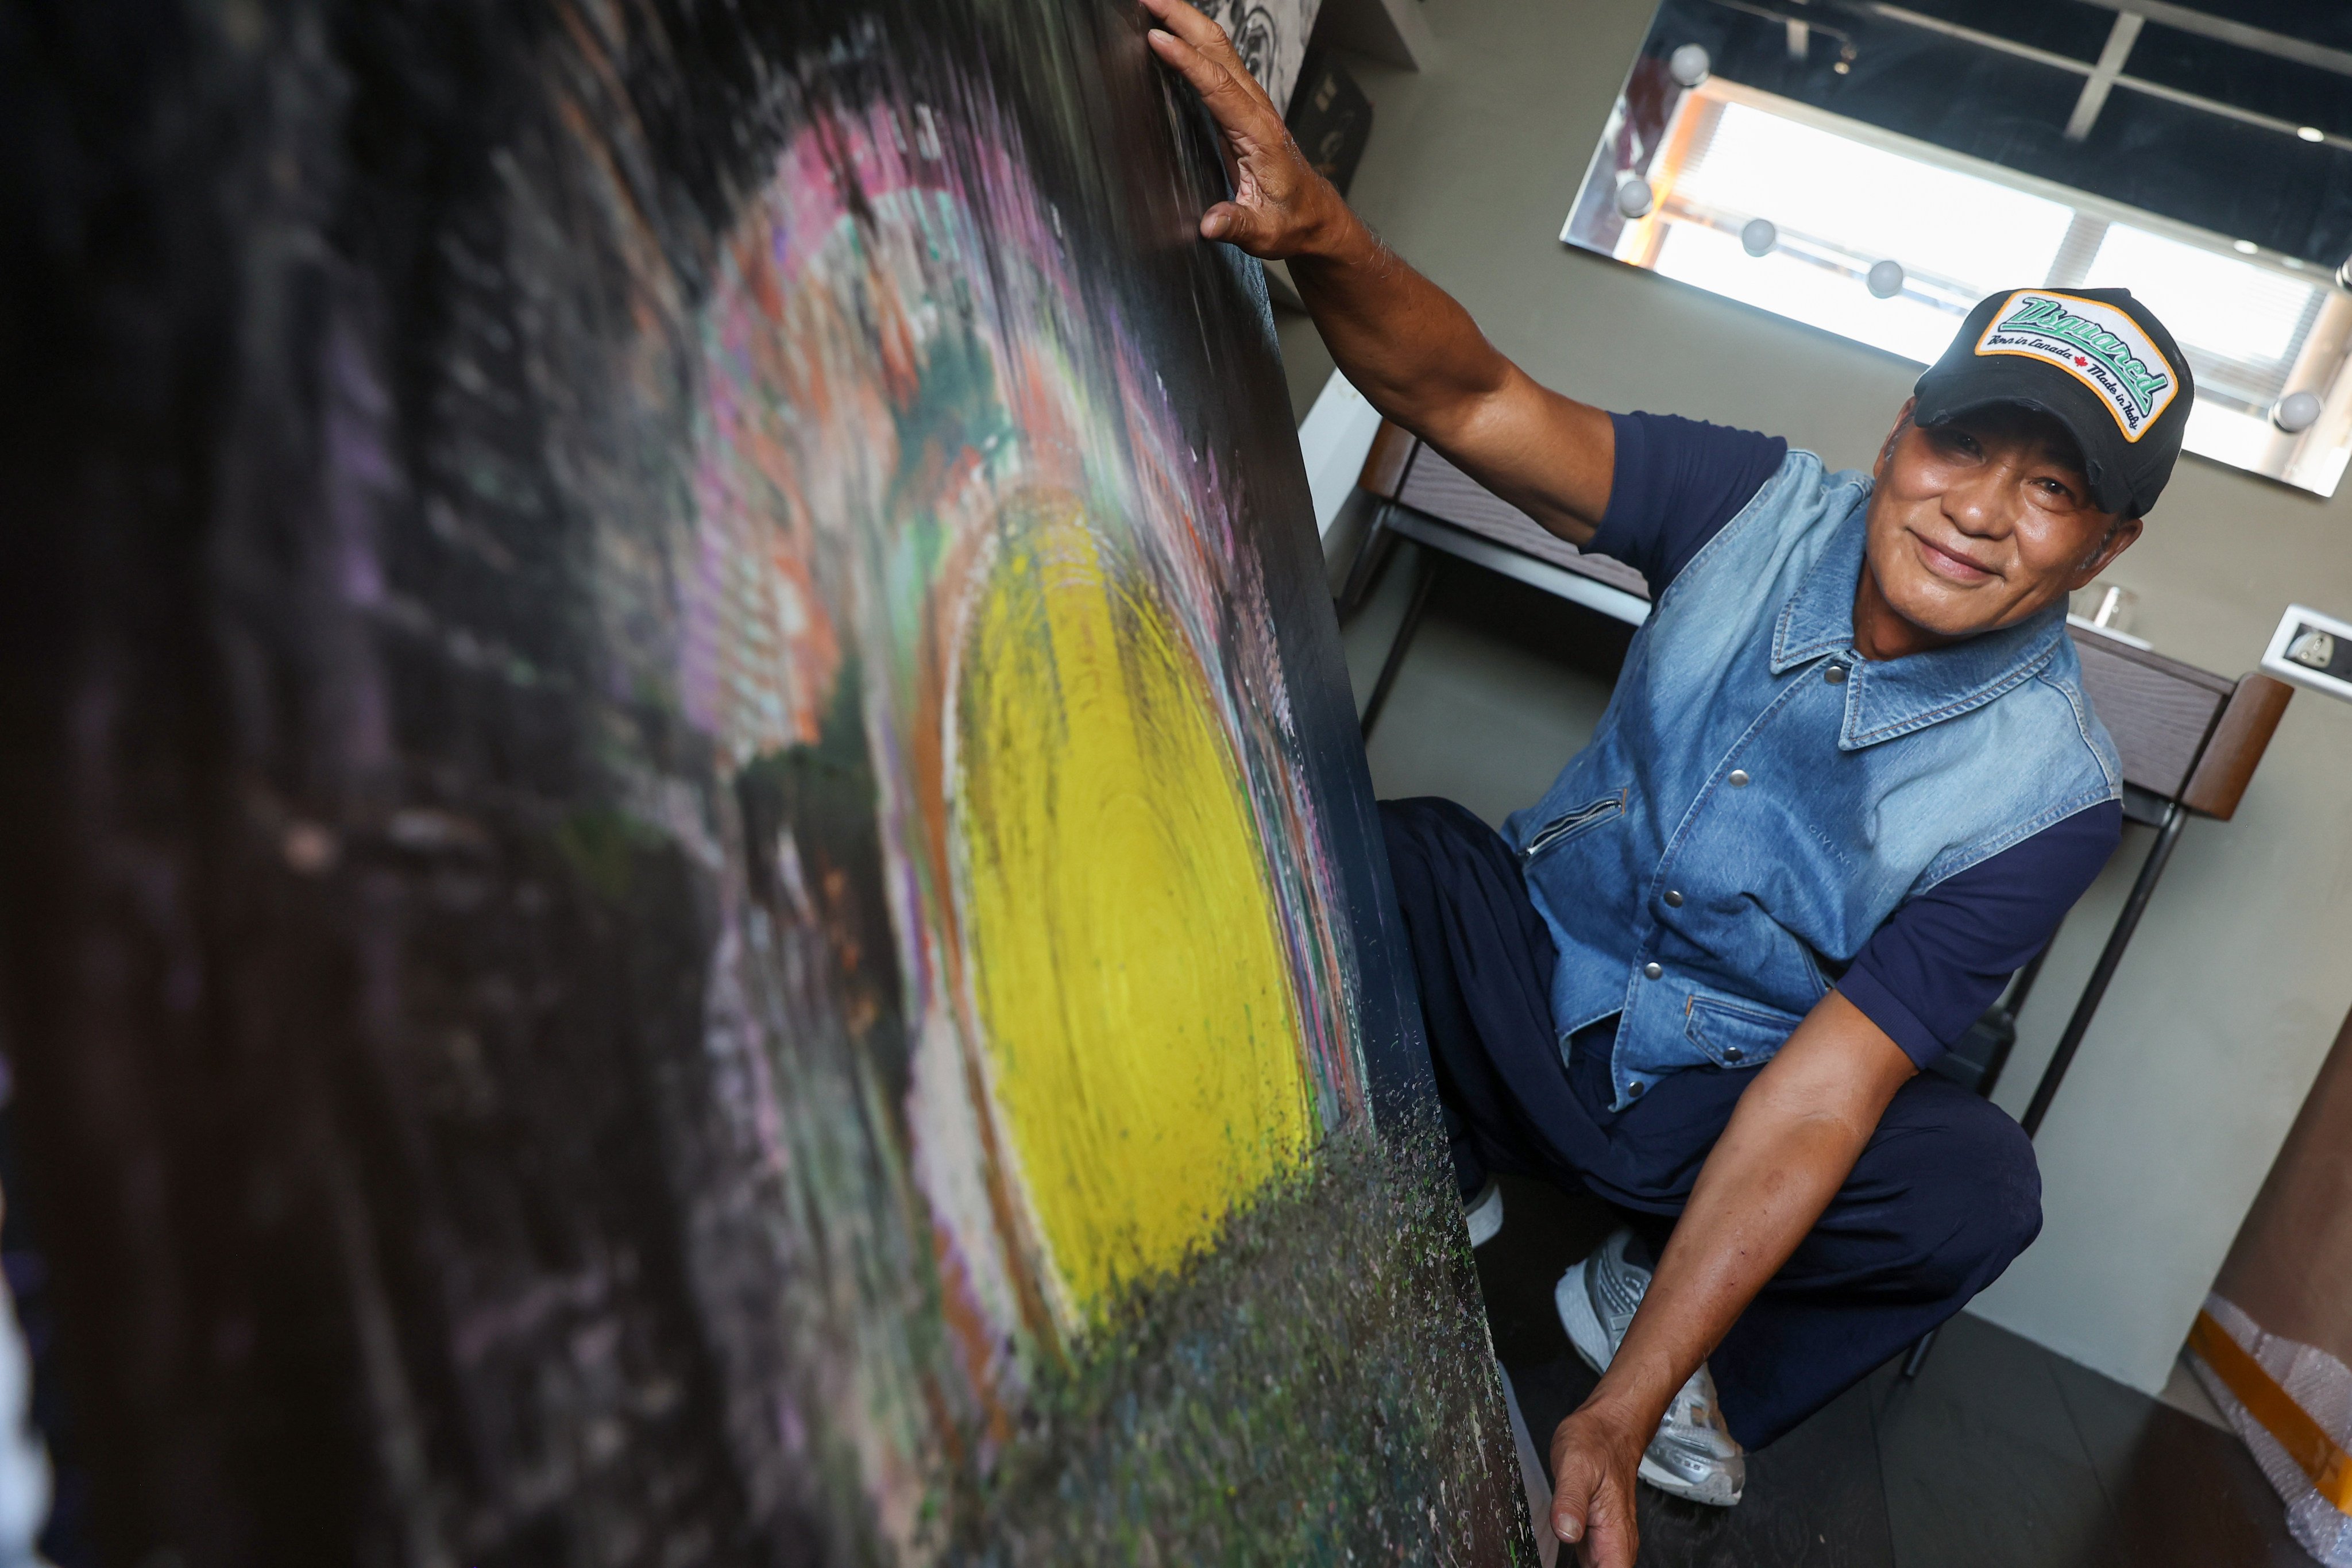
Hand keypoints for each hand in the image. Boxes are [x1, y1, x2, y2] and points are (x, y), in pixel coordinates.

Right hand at [1140, 0, 1344, 257]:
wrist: (1314, 216)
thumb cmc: (1292, 221)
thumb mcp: (1266, 232)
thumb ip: (1237, 224)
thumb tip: (1210, 224)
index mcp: (1260, 133)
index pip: (1218, 86)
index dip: (1186, 61)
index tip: (1156, 39)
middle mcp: (1256, 110)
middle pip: (1218, 49)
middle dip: (1183, 17)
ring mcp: (1249, 104)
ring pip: (1217, 48)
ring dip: (1186, 20)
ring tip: (1152, 3)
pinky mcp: (1241, 107)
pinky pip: (1216, 63)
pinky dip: (1192, 40)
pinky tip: (1172, 32)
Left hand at [1548, 1403, 1643, 1567]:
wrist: (1609, 1426)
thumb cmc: (1597, 1441)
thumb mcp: (1576, 1466)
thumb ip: (1570, 1501)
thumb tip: (1566, 1532)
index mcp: (1616, 1532)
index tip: (1566, 1564)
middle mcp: (1616, 1541)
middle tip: (1552, 1556)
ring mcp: (1606, 1539)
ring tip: (1555, 1550)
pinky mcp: (1595, 1534)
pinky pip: (1591, 1561)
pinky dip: (1575, 1565)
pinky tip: (1556, 1558)